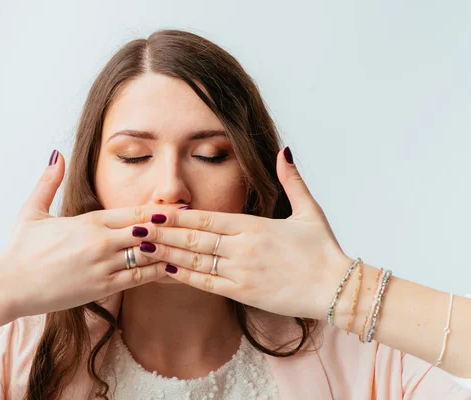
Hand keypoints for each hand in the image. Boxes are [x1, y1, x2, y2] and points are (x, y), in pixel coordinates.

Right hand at [0, 150, 176, 318]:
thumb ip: (48, 182)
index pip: (135, 212)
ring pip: (148, 255)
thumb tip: (56, 154)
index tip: (182, 208)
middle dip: (172, 229)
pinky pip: (138, 279)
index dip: (161, 211)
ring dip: (170, 251)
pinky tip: (172, 271)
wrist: (9, 285)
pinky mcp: (101, 287)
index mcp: (89, 221)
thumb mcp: (33, 211)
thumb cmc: (20, 249)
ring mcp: (103, 265)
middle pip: (149, 231)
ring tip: (193, 249)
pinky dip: (157, 273)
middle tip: (198, 227)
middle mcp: (101, 241)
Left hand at [136, 148, 352, 319]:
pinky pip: (207, 284)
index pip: (207, 217)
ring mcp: (241, 271)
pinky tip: (165, 270)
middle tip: (133, 227)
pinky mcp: (244, 293)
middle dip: (161, 232)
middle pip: (193, 237)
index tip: (154, 210)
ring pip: (194, 260)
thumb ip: (291, 180)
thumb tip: (284, 151)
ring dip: (165, 253)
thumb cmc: (323, 249)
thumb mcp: (309, 210)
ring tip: (139, 246)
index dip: (177, 215)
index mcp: (254, 225)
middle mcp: (242, 247)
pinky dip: (184, 277)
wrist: (337, 288)